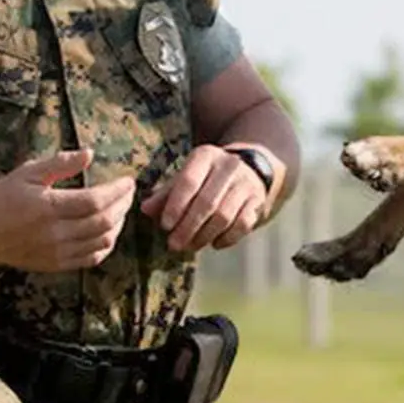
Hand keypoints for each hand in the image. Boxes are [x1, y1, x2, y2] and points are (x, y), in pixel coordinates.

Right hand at [0, 148, 136, 271]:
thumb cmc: (1, 198)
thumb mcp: (28, 173)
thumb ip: (60, 164)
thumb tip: (89, 153)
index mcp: (49, 207)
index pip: (96, 200)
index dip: (117, 191)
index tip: (128, 181)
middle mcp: (55, 233)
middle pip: (104, 221)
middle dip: (123, 206)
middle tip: (128, 193)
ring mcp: (56, 252)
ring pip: (101, 241)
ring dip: (117, 225)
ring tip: (121, 210)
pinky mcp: (55, 264)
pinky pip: (91, 259)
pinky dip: (105, 246)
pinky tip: (108, 232)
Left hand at [140, 145, 267, 252]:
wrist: (250, 169)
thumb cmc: (207, 177)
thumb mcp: (187, 176)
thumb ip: (166, 193)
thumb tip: (145, 210)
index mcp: (205, 156)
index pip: (188, 181)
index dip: (175, 205)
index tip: (164, 226)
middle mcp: (228, 166)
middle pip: (206, 202)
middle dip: (188, 227)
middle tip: (174, 245)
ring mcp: (246, 184)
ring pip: (224, 216)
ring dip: (205, 236)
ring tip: (190, 247)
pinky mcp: (258, 201)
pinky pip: (243, 224)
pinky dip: (227, 238)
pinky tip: (214, 244)